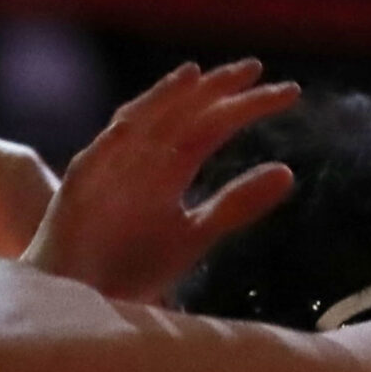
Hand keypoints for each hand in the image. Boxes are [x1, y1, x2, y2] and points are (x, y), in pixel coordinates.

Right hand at [25, 58, 299, 301]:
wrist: (83, 302)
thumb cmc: (132, 267)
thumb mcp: (195, 235)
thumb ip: (236, 204)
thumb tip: (288, 171)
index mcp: (171, 167)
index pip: (213, 125)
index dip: (246, 106)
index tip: (291, 93)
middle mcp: (143, 157)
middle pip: (183, 113)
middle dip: (216, 90)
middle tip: (256, 69)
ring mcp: (110, 167)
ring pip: (141, 121)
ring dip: (165, 99)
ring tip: (197, 76)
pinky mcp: (79, 186)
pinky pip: (100, 155)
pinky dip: (118, 136)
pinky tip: (140, 120)